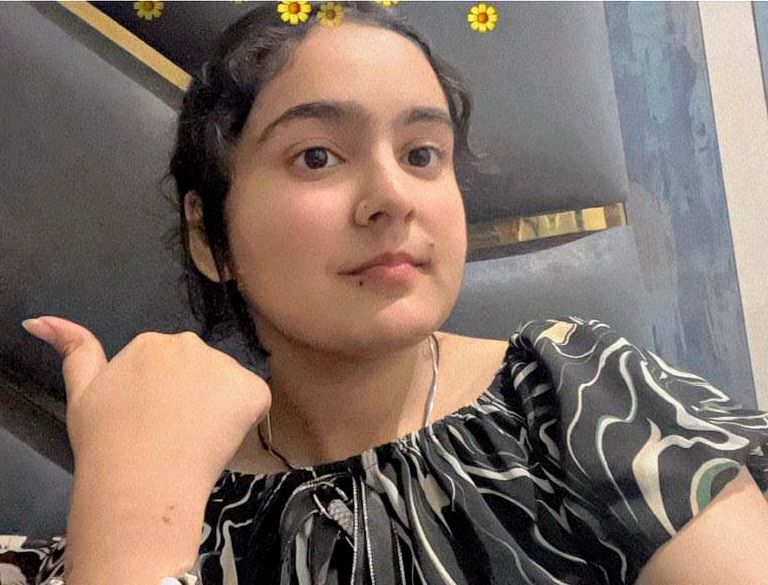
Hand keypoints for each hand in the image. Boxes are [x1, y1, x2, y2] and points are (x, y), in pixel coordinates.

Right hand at [22, 315, 271, 504]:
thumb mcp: (82, 392)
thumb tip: (37, 319)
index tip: (149, 423)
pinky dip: (244, 422)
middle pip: (200, 373)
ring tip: (191, 441)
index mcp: (151, 343)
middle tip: (171, 434)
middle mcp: (190, 344)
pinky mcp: (252, 390)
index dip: (163, 401)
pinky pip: (253, 403)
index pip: (169, 368)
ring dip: (217, 410)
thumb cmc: (106, 442)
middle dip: (191, 399)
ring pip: (227, 388)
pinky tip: (219, 441)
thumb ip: (73, 349)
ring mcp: (224, 365)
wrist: (139, 478)